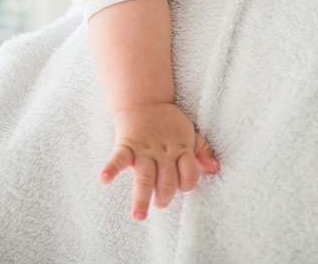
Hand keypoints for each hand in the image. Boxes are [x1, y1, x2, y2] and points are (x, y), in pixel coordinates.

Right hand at [99, 103, 218, 219]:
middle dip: (165, 196)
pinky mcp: (127, 144)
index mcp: (180, 149)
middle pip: (167, 181)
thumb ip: (201, 150)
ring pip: (145, 177)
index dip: (187, 184)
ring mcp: (144, 149)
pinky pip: (118, 158)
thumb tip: (214, 167)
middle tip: (160, 203)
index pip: (189, 174)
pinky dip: (110, 168)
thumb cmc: (169, 123)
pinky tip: (104, 179)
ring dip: (141, 197)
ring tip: (139, 216)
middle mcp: (163, 152)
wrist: (145, 101)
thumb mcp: (189, 133)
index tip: (179, 188)